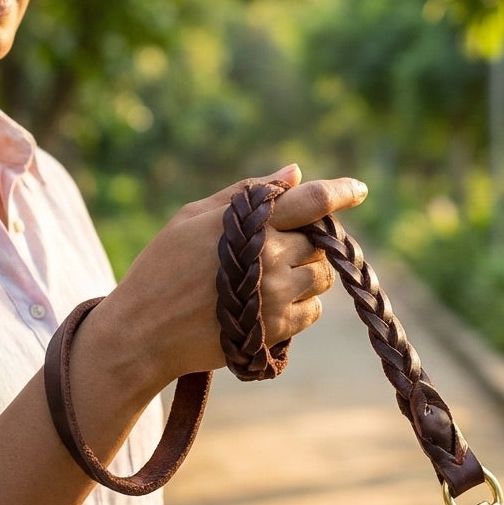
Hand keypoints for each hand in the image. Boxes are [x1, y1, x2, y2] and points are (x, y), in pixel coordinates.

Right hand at [99, 165, 367, 386]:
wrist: (143, 331)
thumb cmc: (162, 267)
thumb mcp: (193, 217)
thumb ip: (247, 193)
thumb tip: (295, 173)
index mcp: (250, 224)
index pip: (312, 202)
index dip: (341, 192)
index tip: (359, 189)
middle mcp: (270, 258)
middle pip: (320, 241)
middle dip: (309, 240)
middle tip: (279, 247)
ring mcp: (276, 296)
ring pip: (321, 277)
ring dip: (307, 273)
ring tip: (270, 277)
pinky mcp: (275, 330)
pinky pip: (312, 311)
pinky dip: (300, 305)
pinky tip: (268, 303)